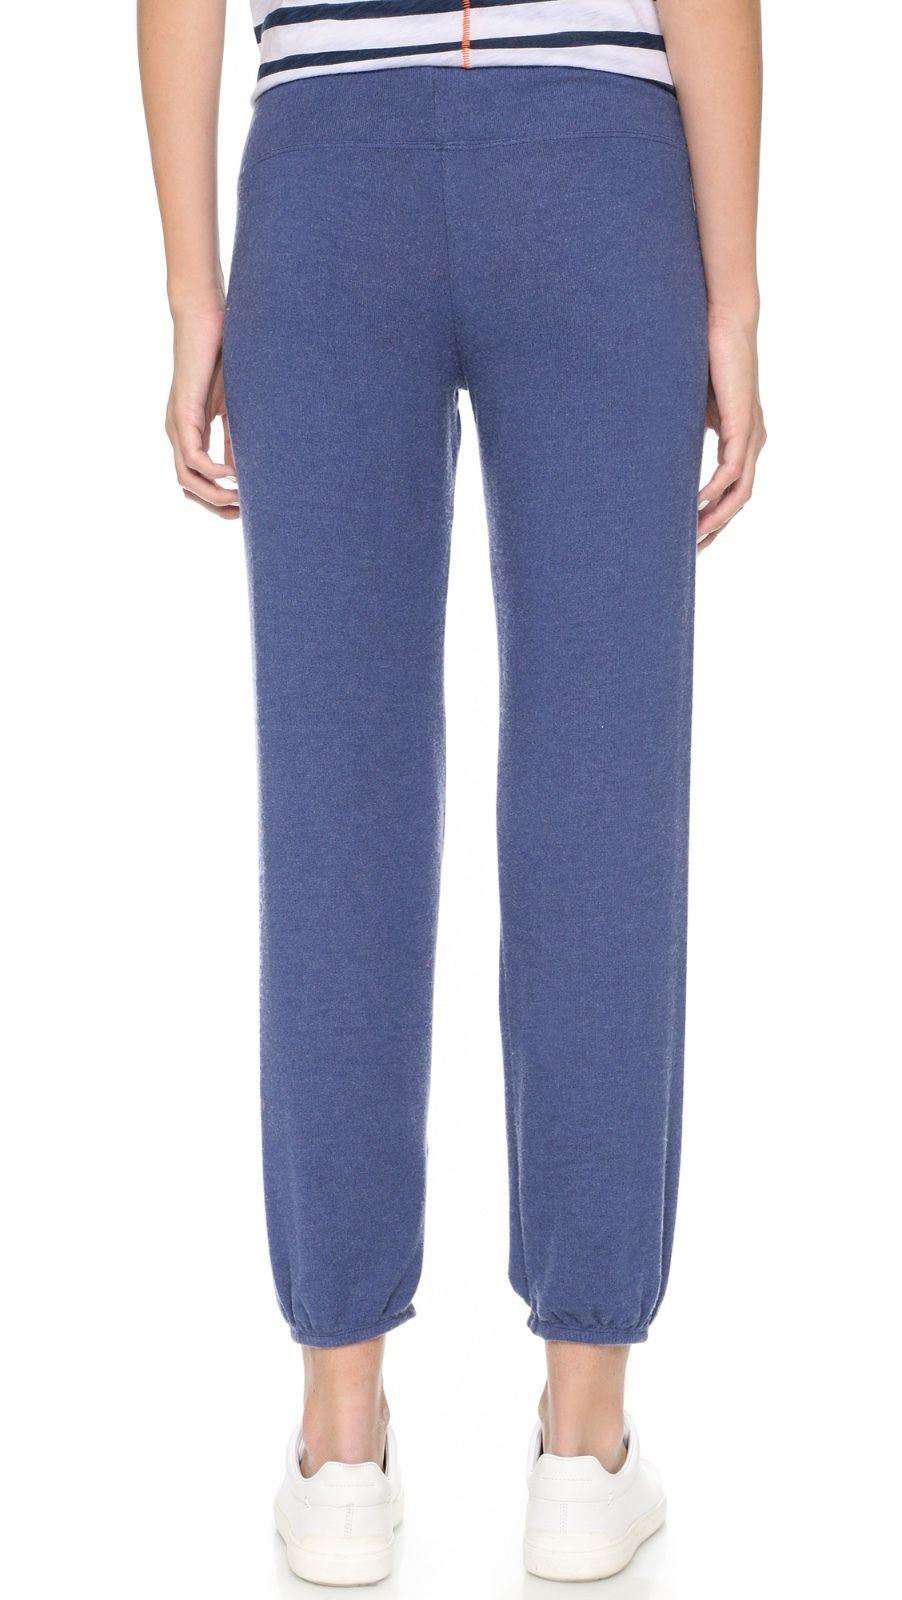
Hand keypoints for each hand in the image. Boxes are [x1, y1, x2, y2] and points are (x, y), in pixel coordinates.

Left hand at [165, 303, 238, 519]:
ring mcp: (176, 425)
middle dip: (215, 506)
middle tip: (244, 513)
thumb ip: (235, 437)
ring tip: (242, 497)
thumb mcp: (233, 406)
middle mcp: (177, 433)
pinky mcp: (183, 414)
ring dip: (214, 495)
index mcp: (188, 432)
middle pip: (187, 487)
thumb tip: (244, 470)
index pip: (194, 480)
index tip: (244, 509)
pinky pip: (193, 458)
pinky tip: (235, 473)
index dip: (216, 500)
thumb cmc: (221, 356)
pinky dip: (214, 472)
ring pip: (186, 479)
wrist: (205, 319)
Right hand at [698, 309, 765, 549]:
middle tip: (691, 552)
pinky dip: (715, 493)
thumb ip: (683, 430)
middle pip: (739, 500)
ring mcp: (751, 435)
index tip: (691, 537)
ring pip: (739, 492)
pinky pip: (732, 472)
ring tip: (692, 537)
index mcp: (742, 438)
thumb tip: (651, 448)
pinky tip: (695, 505)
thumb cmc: (705, 356)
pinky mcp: (743, 424)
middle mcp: (752, 441)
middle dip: (715, 528)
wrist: (724, 321)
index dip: (714, 516)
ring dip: (716, 518)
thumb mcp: (692, 405)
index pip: (733, 490)